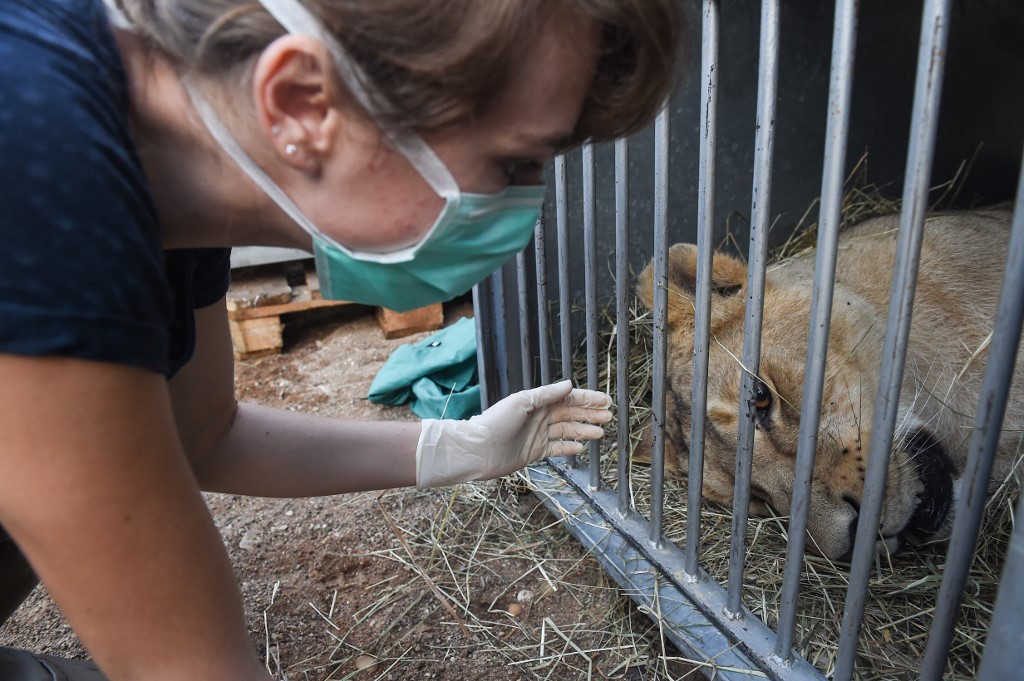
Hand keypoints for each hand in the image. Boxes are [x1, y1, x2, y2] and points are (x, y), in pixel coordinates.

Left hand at [415, 380, 612, 488]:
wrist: (477, 450)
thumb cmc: (496, 422)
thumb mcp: (522, 402)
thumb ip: (546, 394)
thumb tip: (569, 384)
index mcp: (537, 402)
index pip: (567, 398)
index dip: (587, 399)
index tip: (605, 401)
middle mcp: (540, 417)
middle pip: (570, 414)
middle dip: (590, 414)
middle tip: (609, 416)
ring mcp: (538, 435)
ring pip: (567, 431)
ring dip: (584, 430)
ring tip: (601, 432)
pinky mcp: (535, 452)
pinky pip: (557, 448)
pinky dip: (569, 447)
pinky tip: (582, 447)